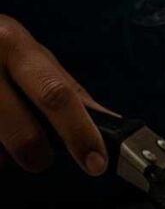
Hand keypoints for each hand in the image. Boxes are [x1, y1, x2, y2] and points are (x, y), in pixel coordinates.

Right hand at [0, 15, 107, 174]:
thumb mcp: (30, 57)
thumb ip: (67, 89)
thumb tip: (111, 121)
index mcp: (16, 47)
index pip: (56, 95)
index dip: (80, 133)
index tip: (96, 161)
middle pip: (23, 132)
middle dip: (37, 154)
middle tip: (39, 159)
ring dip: (3, 153)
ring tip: (2, 135)